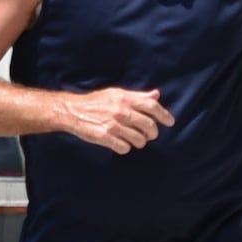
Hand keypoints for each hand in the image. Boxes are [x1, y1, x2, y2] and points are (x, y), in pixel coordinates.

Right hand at [54, 87, 169, 153]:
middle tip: (149, 135)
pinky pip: (124, 147)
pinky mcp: (104, 137)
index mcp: (125, 99)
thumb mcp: (117, 94)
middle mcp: (121, 111)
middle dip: (152, 133)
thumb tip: (156, 95)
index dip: (164, 115)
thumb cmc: (96, 102)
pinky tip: (121, 144)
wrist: (72, 111)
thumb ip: (137, 96)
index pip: (152, 106)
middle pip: (149, 125)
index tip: (170, 122)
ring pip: (139, 139)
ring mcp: (113, 124)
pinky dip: (125, 148)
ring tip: (134, 140)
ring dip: (139, 142)